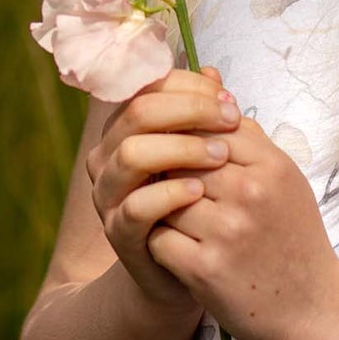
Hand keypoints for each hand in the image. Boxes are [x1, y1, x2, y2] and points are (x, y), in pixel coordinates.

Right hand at [86, 65, 240, 314]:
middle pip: (138, 112)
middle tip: (230, 120)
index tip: (228, 99)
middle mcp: (107, 155)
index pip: (148, 87)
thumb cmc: (198, 202)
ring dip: (181, 148)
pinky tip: (200, 191)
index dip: (189, 86)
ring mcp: (108, 194)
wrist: (189, 266)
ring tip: (221, 155)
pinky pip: (137, 206)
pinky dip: (170, 194)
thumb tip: (214, 73)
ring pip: (132, 154)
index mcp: (124, 127)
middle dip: (189, 110)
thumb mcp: (205, 153)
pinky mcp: (118, 232)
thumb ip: (205, 116)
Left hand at [148, 111, 338, 339]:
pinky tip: (177, 247)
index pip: (208, 126)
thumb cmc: (294, 238)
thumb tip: (212, 85)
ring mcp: (227, 232)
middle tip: (168, 184)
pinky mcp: (204, 269)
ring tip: (174, 216)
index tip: (182, 151)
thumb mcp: (284, 179)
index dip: (187, 137)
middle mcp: (250, 193)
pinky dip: (160, 242)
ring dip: (162, 206)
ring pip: (163, 195)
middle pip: (182, 158)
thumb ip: (248, 136)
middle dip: (170, 170)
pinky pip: (158, 238)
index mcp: (271, 166)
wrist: (312, 309)